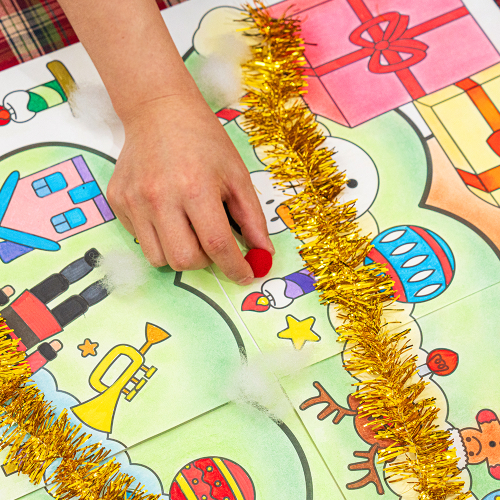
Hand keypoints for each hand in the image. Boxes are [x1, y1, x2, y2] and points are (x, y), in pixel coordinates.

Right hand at [107, 93, 273, 283]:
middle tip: (212, 244)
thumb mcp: (236, 175)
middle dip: (205, 262)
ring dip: (180, 253)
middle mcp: (160, 197)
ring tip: (188, 227)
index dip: (235, 267)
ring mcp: (134, 200)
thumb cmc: (204, 141)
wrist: (159, 111)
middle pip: (184, 260)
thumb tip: (264, 254)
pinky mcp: (116, 201)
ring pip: (159, 259)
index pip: (216, 244)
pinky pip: (140, 239)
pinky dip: (159, 237)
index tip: (245, 275)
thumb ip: (252, 218)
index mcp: (196, 188)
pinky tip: (166, 212)